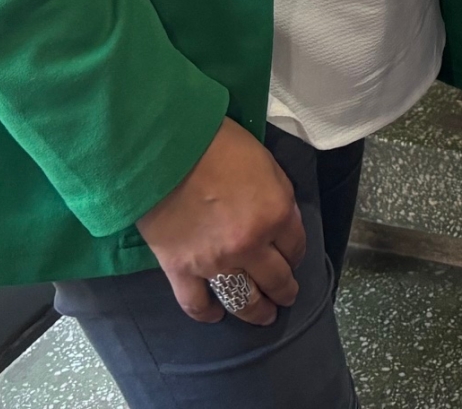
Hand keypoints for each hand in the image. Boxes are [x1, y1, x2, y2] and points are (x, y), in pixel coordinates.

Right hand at [138, 120, 306, 324]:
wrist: (165, 149)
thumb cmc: (219, 144)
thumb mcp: (266, 164)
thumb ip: (278, 197)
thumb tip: (282, 221)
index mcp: (276, 214)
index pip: (296, 246)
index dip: (296, 254)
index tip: (292, 257)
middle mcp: (250, 245)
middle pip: (276, 279)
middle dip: (285, 290)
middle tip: (286, 297)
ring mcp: (215, 262)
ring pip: (243, 300)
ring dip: (257, 312)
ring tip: (263, 316)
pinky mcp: (180, 269)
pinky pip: (197, 304)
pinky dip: (207, 313)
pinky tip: (216, 315)